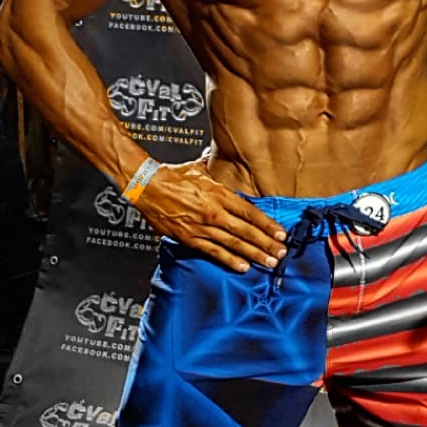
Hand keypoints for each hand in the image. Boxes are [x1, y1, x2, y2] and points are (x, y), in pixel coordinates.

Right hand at [133, 159, 286, 271]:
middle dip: (266, 243)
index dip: (267, 224)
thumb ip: (215, 169)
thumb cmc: (170, 176)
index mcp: (219, 194)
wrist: (145, 186)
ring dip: (254, 254)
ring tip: (269, 262)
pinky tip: (244, 267)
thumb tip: (222, 159)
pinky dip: (229, 260)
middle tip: (281, 253)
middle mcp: (214, 212)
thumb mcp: (199, 168)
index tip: (281, 233)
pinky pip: (213, 252)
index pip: (250, 212)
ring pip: (234, 244)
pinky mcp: (190, 238)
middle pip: (246, 231)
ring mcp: (202, 227)